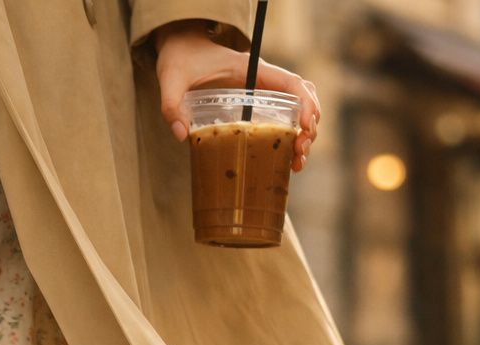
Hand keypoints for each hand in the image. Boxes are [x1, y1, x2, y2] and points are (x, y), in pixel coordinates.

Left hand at [152, 21, 319, 171]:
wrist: (178, 47)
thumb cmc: (178, 59)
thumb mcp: (171, 80)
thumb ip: (172, 105)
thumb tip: (182, 135)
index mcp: (251, 69)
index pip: (291, 83)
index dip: (305, 103)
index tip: (304, 127)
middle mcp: (262, 79)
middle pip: (302, 98)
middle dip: (308, 125)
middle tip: (300, 151)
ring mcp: (261, 90)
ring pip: (297, 108)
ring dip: (304, 133)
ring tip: (298, 161)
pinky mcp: (255, 102)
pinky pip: (284, 116)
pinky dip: (291, 135)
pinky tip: (289, 157)